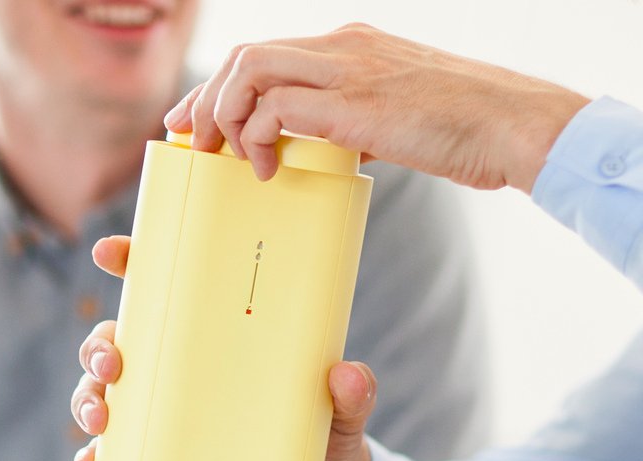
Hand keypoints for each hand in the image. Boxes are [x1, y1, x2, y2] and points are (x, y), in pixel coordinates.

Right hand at [72, 235, 375, 460]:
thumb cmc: (322, 434)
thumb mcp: (342, 412)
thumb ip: (351, 393)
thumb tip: (347, 374)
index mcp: (210, 337)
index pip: (162, 288)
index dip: (131, 263)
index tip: (110, 253)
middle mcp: (172, 370)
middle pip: (115, 342)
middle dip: (100, 348)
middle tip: (114, 365)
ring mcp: (157, 416)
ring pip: (100, 395)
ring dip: (88, 401)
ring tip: (101, 421)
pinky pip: (110, 458)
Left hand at [163, 23, 589, 192]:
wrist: (515, 126)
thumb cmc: (465, 129)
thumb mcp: (396, 117)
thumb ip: (351, 123)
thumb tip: (322, 147)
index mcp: (351, 46)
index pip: (264, 53)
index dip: (218, 87)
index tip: (196, 121)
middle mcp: (343, 47)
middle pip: (243, 56)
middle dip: (205, 99)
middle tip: (191, 141)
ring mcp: (347, 70)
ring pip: (249, 71)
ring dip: (224, 116)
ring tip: (228, 157)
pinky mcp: (352, 104)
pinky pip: (275, 108)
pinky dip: (257, 138)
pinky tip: (267, 168)